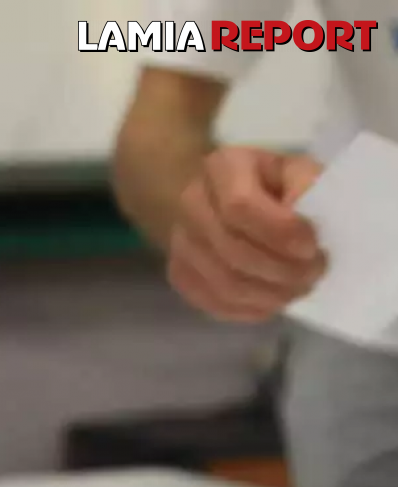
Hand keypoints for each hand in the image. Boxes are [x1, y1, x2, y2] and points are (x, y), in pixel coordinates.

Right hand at [167, 147, 325, 321]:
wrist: (222, 200)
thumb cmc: (271, 184)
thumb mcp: (297, 170)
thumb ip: (307, 190)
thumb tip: (314, 225)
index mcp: (222, 167)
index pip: (240, 206)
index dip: (279, 232)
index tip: (313, 247)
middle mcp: (191, 204)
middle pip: (232, 252)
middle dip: (280, 270)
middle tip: (313, 275)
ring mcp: (181, 244)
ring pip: (224, 285)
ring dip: (269, 295)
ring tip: (298, 290)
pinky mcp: (180, 275)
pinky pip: (215, 304)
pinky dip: (250, 309)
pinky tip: (273, 302)